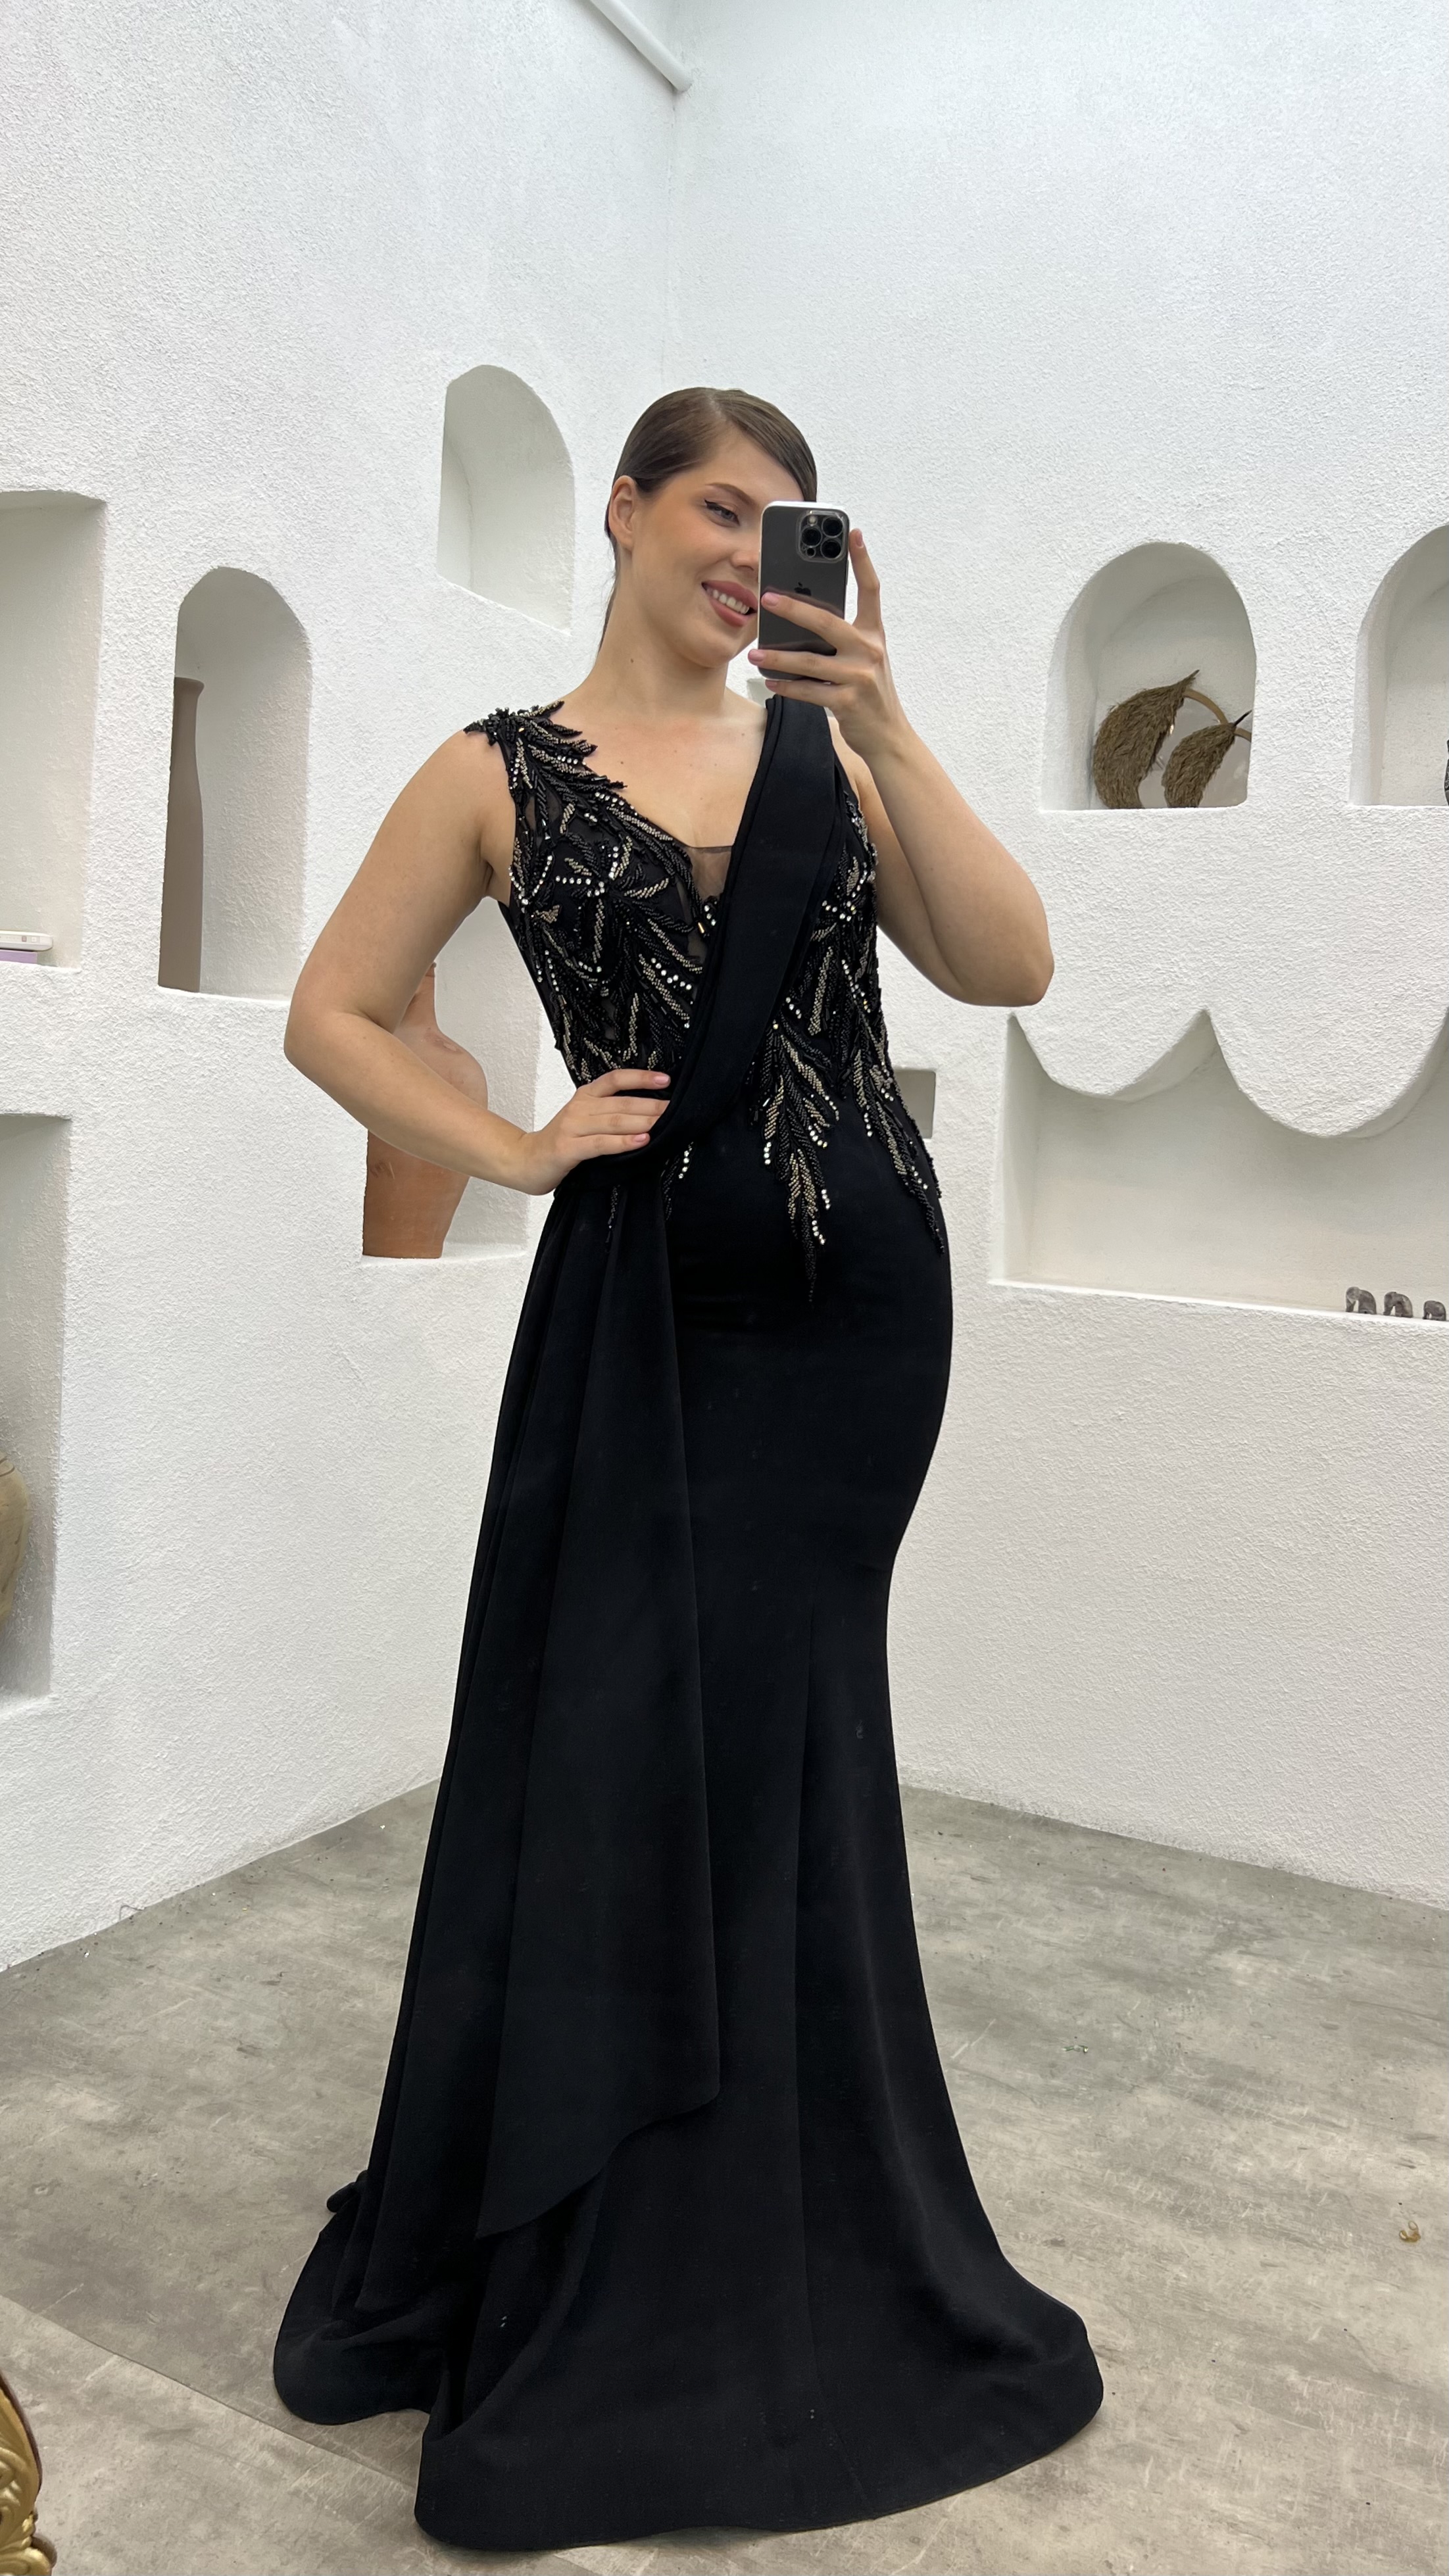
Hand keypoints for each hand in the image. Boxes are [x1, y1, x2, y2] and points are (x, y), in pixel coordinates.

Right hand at [506, 1067, 670, 1193]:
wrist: (526, 1161)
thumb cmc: (562, 1143)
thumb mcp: (584, 1120)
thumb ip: (608, 1114)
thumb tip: (647, 1114)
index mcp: (585, 1096)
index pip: (615, 1079)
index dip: (641, 1077)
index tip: (666, 1080)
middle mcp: (579, 1107)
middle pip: (622, 1103)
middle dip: (652, 1106)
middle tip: (677, 1109)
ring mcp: (573, 1127)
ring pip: (615, 1121)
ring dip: (643, 1123)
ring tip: (666, 1124)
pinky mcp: (568, 1148)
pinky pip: (601, 1143)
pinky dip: (623, 1142)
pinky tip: (642, 1142)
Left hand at [747, 528, 907, 763]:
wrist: (888, 735)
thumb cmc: (868, 691)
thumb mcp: (863, 659)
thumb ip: (841, 638)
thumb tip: (799, 618)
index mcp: (874, 633)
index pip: (871, 589)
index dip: (863, 560)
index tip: (854, 533)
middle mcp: (869, 650)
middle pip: (828, 621)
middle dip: (794, 608)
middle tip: (767, 598)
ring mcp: (859, 677)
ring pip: (810, 661)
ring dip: (778, 658)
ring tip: (754, 654)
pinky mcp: (847, 702)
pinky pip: (809, 691)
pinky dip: (787, 687)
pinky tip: (769, 681)